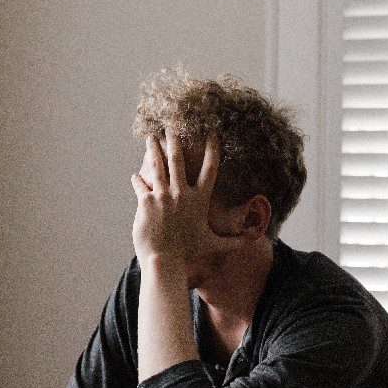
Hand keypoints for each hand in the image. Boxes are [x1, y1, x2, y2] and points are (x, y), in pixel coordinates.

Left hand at [130, 128, 224, 264]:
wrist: (165, 261)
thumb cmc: (189, 253)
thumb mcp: (213, 245)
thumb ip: (234, 241)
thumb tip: (252, 241)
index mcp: (199, 199)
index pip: (210, 168)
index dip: (212, 149)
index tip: (211, 133)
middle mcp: (182, 193)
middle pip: (178, 158)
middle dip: (174, 139)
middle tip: (171, 125)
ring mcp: (163, 196)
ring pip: (157, 165)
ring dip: (153, 149)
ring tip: (150, 137)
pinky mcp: (146, 201)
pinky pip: (140, 184)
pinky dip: (138, 179)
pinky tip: (135, 175)